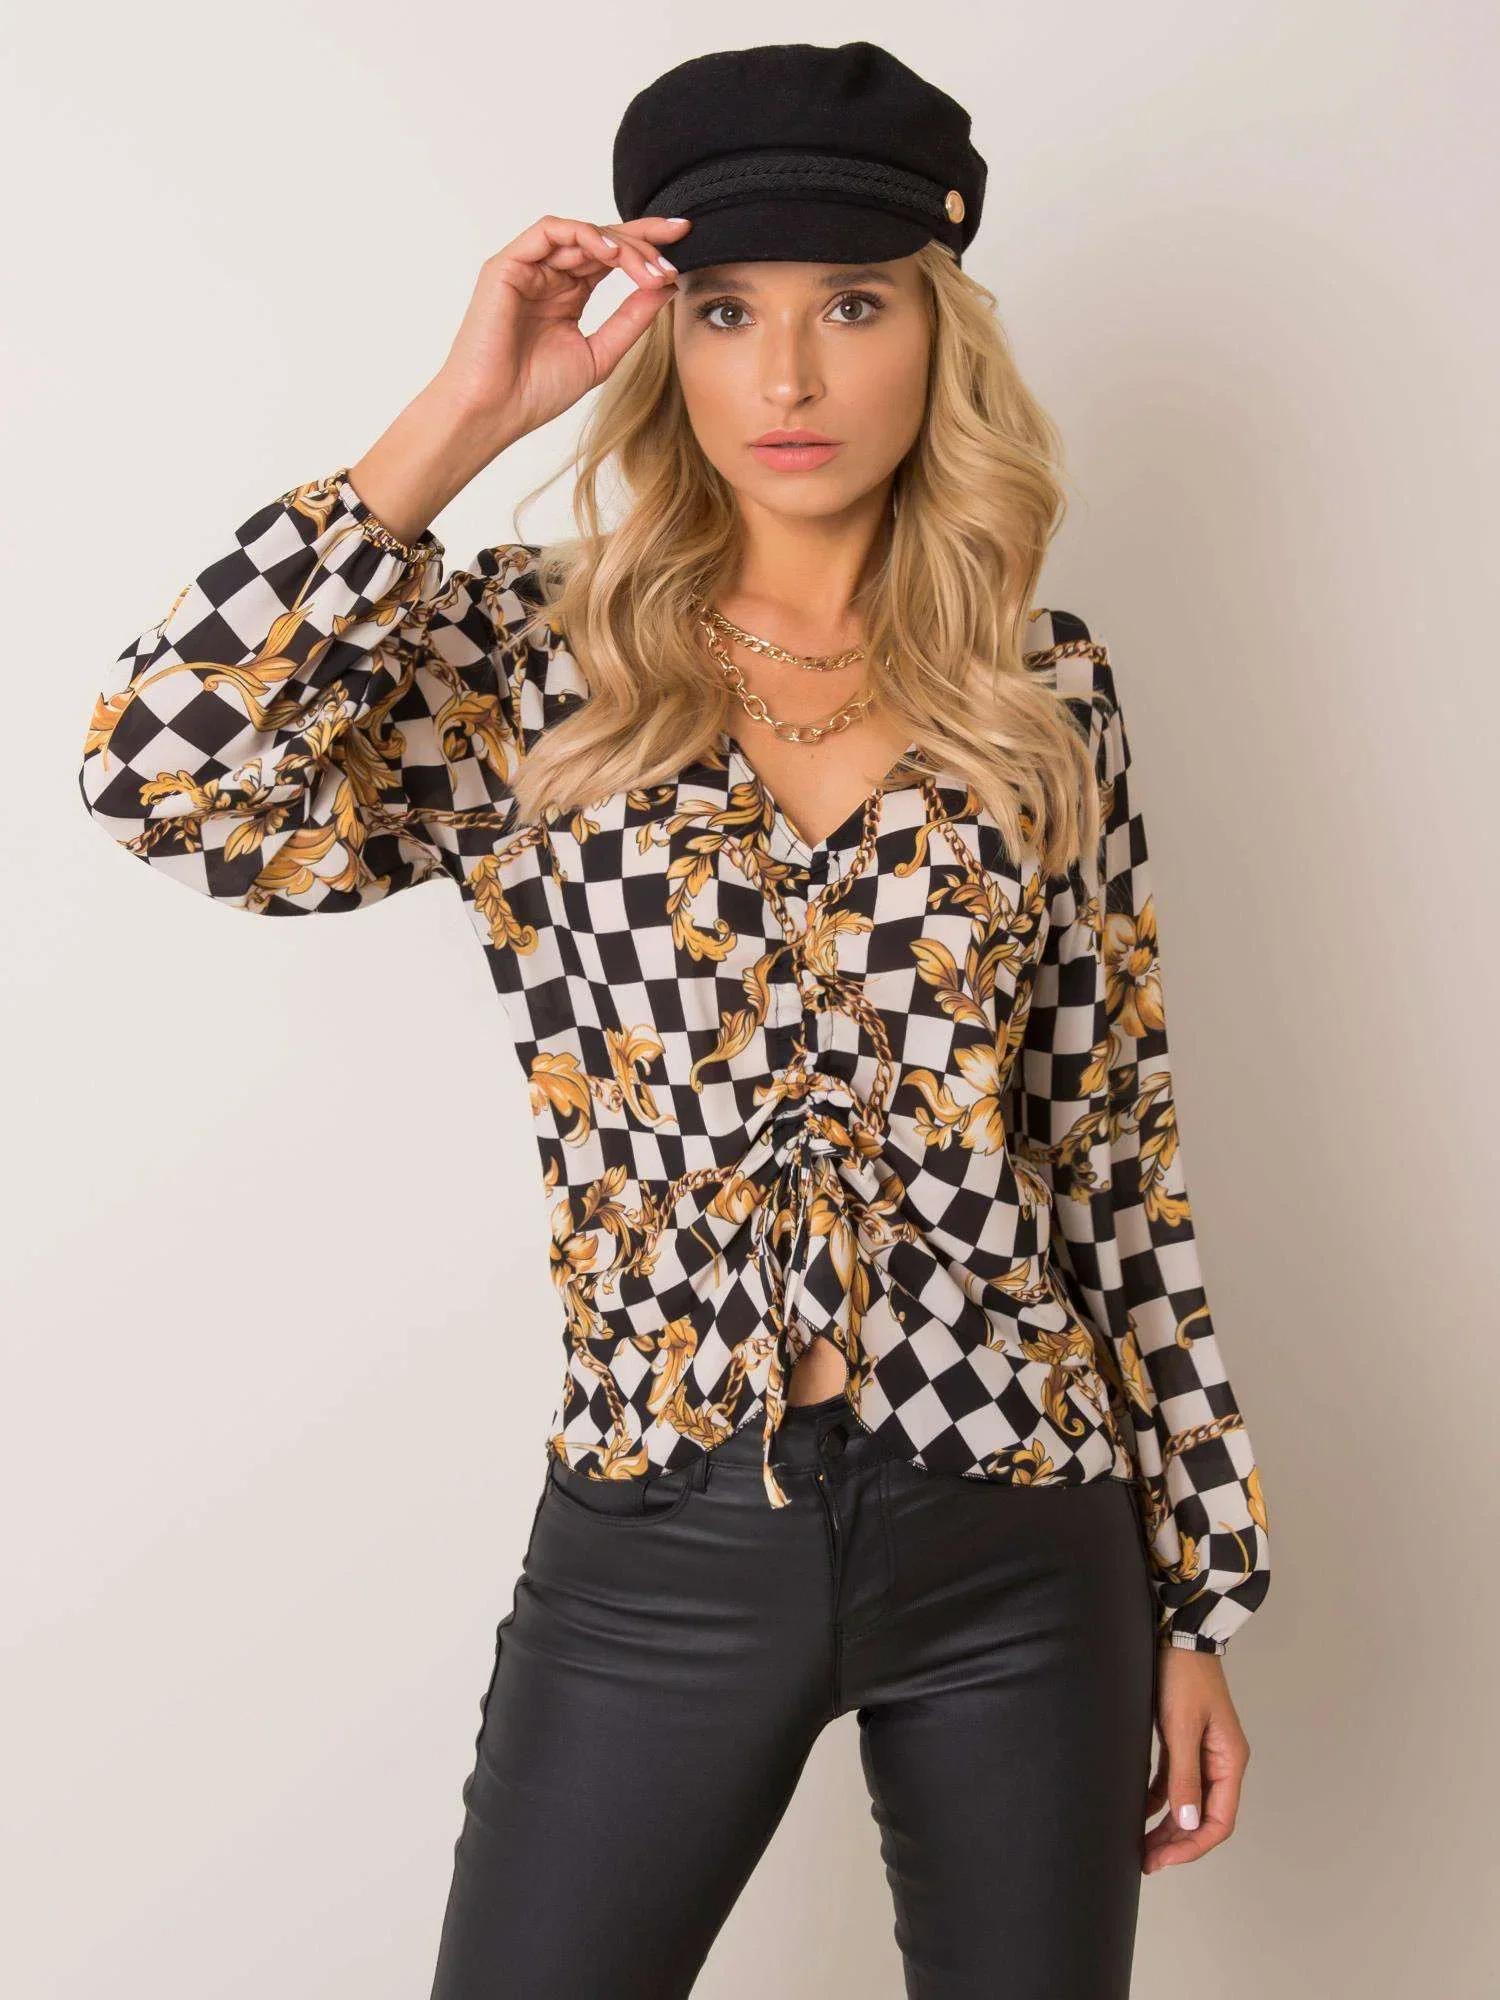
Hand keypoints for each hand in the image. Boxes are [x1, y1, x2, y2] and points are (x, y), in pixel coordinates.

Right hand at [431, 213, 691, 449]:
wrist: (495, 411)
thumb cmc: (537, 392)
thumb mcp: (601, 354)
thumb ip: (631, 320)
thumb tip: (667, 287)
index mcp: (568, 294)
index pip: (611, 257)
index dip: (647, 244)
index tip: (684, 239)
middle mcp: (549, 275)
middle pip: (601, 239)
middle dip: (642, 240)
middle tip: (673, 253)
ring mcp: (528, 267)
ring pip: (581, 233)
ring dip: (620, 244)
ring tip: (647, 266)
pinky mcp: (507, 264)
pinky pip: (549, 231)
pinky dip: (583, 235)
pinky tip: (611, 254)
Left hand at [1142, 1646, 1250, 1873]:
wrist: (1177, 1635)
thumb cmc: (1184, 1675)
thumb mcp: (1181, 1727)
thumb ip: (1184, 1776)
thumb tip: (1188, 1823)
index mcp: (1230, 1761)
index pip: (1219, 1821)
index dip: (1194, 1846)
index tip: (1164, 1859)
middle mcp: (1220, 1763)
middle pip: (1203, 1818)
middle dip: (1177, 1843)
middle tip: (1147, 1861)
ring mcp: (1202, 1754)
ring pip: (1188, 1803)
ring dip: (1168, 1827)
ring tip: (1142, 1846)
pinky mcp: (1184, 1743)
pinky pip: (1174, 1783)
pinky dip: (1160, 1801)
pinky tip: (1142, 1813)